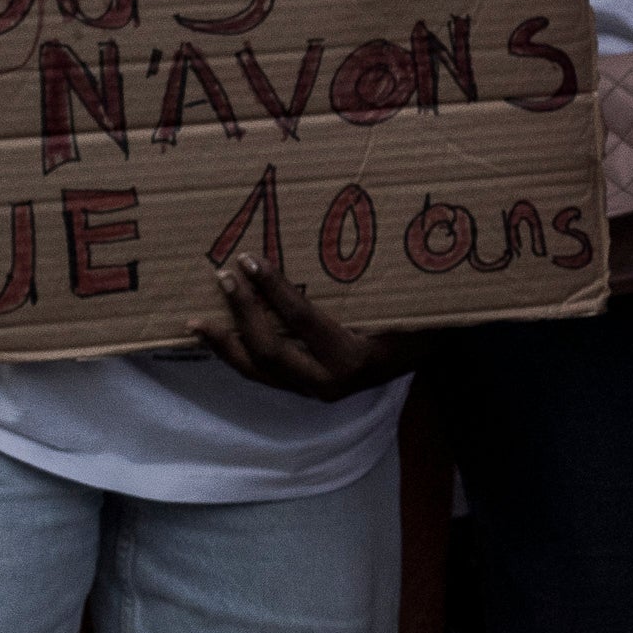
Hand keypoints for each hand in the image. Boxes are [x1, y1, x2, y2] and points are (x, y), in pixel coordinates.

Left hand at [195, 256, 416, 399]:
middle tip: (224, 277)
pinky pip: (264, 375)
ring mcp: (315, 390)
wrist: (434, 356)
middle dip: (243, 312)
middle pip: (269, 350)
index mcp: (353, 358)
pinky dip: (239, 356)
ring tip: (198, 322)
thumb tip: (348, 242)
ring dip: (226, 344)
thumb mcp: (406, 302)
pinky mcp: (307, 389)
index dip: (273, 290)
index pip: (301, 320)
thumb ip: (372, 284)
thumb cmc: (425, 322)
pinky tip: (223, 339)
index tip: (251, 261)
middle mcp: (329, 381)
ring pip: (258, 371)